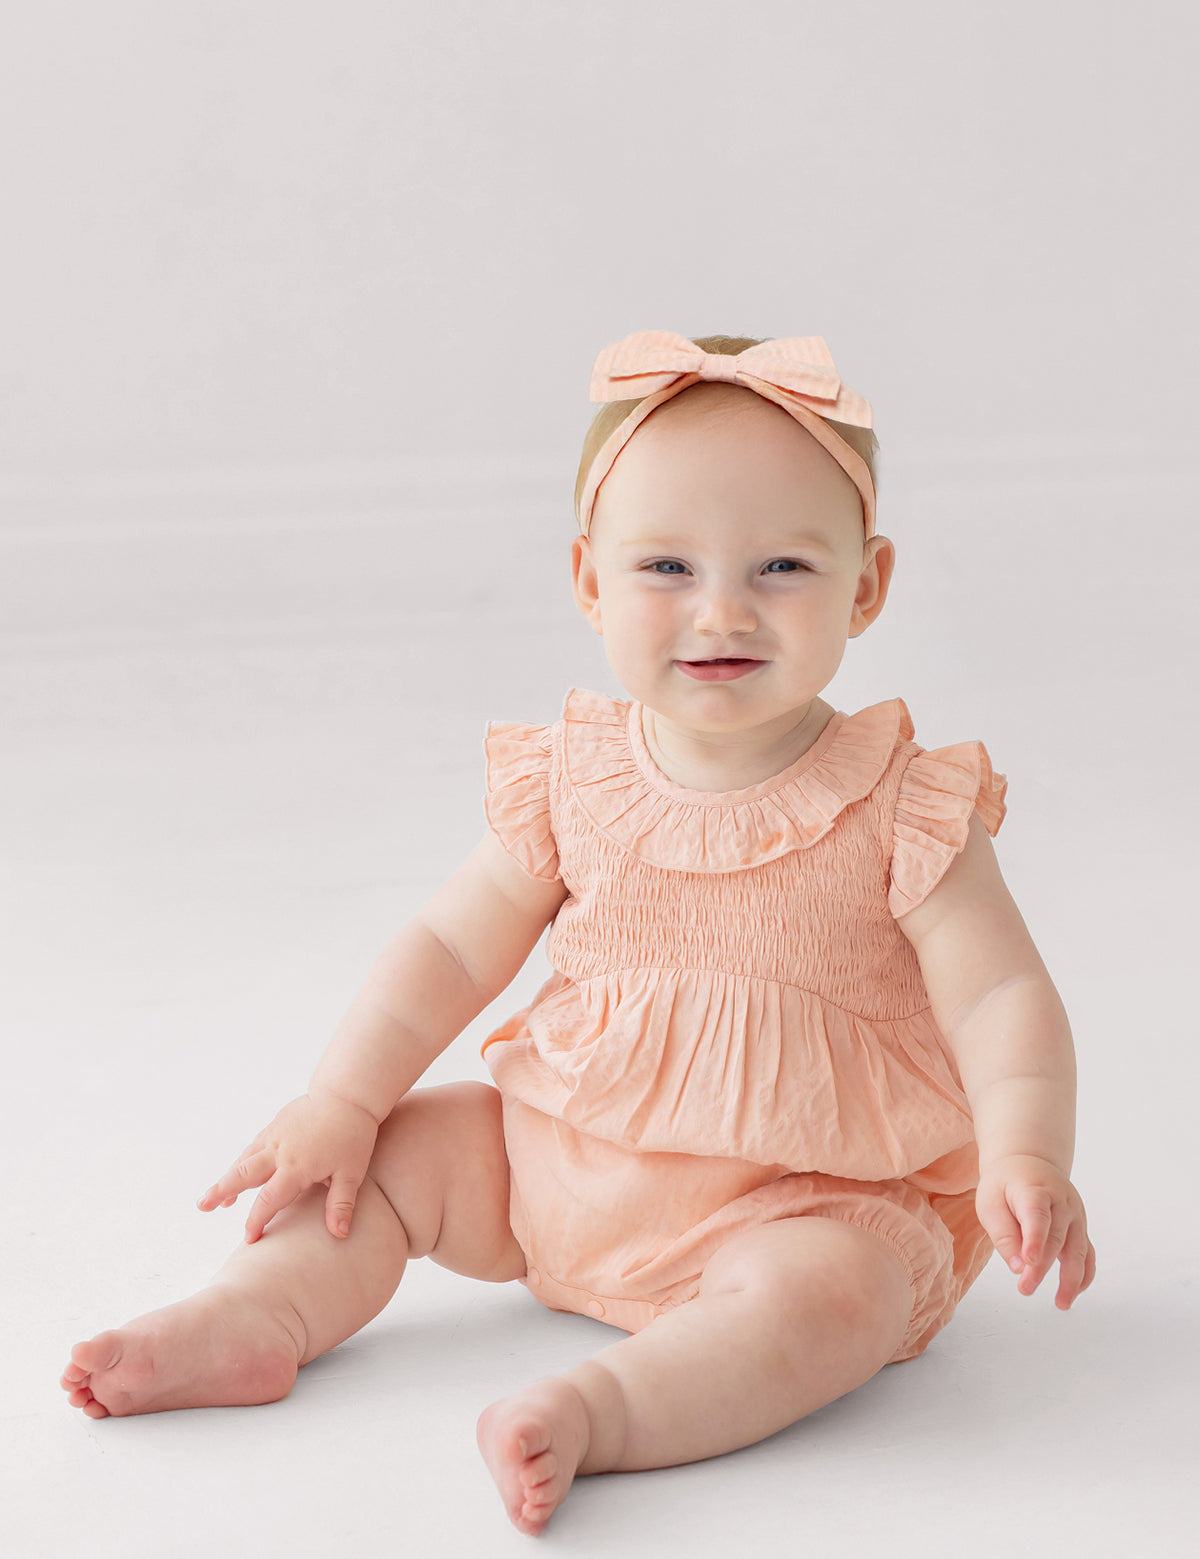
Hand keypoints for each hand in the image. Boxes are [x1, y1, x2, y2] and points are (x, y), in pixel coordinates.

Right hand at [197, 1089, 380, 1243]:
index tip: (249, 1239)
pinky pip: (254, 1145)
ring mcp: (276, 1135)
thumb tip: (339, 1235)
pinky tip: (239, 1170)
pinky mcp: (277, 1124)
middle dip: (221, 1192)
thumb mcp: (351, 1172)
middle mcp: (279, 1151)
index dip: (257, 1221)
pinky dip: (243, 1160)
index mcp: (296, 1167)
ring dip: (227, 1178)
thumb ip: (341, 1204)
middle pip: (243, 1175)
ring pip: (244, 1159)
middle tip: (202, 1207)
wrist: (347, 1094)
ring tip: (213, 1198)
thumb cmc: (353, 1134)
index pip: (269, 1200)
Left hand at [975, 1154, 1096, 1308]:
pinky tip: (1076, 1291)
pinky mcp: (1080, 1228)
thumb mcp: (991, 1202)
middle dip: (1042, 1267)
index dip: (1035, 1239)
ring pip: (1078, 1249)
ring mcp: (1075, 1215)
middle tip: (1025, 1289)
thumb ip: (1002, 1234)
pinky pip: (1088, 1253)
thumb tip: (1017, 1267)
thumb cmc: (1006, 1186)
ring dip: (1072, 1278)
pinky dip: (1086, 1273)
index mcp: (1035, 1189)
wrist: (1030, 1163)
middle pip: (1056, 1237)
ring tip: (1061, 1303)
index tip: (1029, 1262)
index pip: (1037, 1215)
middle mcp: (1062, 1202)